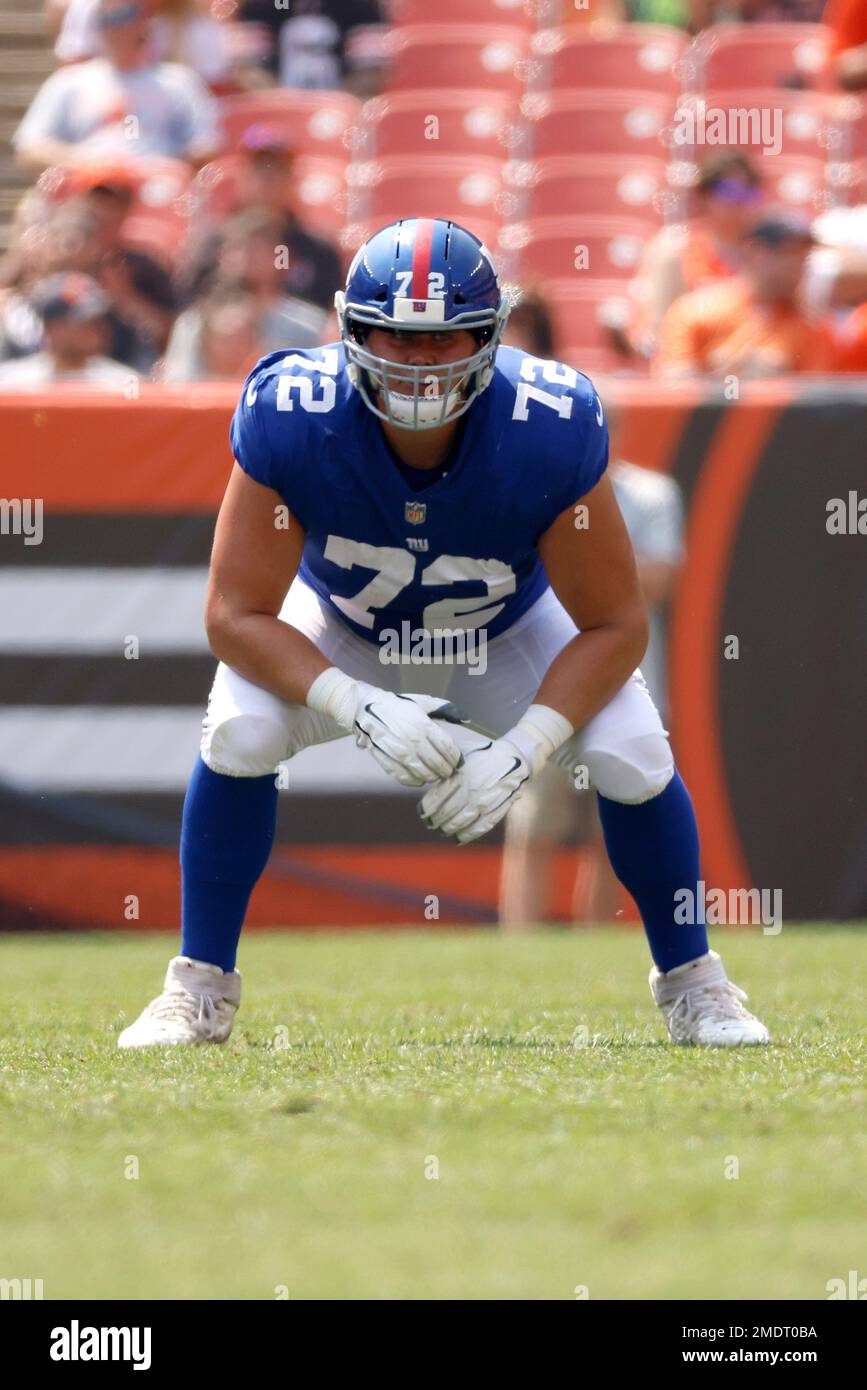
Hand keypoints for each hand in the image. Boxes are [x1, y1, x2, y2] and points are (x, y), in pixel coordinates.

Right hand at [306, 667, 466, 787]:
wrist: (366, 708)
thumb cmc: (397, 705)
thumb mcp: (423, 702)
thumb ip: (445, 709)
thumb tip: (465, 717)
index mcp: (424, 725)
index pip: (447, 749)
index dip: (456, 759)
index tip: (458, 762)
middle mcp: (413, 740)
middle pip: (438, 764)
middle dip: (446, 770)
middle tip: (448, 771)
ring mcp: (399, 752)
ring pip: (423, 774)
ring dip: (432, 777)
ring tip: (434, 774)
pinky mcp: (386, 760)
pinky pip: (404, 778)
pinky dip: (414, 782)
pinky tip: (419, 779)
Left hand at [418, 736, 531, 843]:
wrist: (514, 757)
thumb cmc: (483, 754)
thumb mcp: (462, 751)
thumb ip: (445, 762)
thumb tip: (427, 771)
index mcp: (461, 775)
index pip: (437, 798)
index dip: (427, 809)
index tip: (422, 813)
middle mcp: (472, 790)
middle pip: (447, 813)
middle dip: (436, 821)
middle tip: (431, 824)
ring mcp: (485, 801)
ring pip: (462, 822)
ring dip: (450, 829)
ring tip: (444, 831)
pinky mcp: (497, 809)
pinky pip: (481, 826)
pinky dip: (469, 835)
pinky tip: (460, 838)